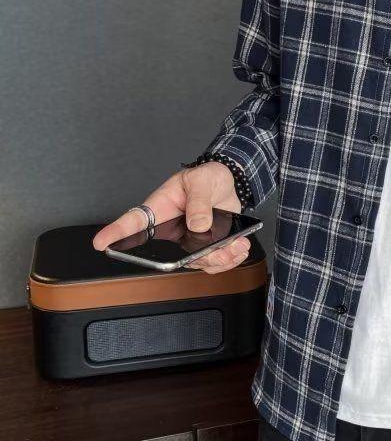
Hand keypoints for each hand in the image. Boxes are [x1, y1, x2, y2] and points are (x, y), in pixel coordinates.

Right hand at [91, 162, 251, 273]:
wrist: (227, 182)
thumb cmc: (206, 178)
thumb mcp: (200, 181)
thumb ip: (198, 201)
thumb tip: (198, 224)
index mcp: (160, 208)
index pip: (133, 222)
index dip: (115, 233)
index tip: (101, 242)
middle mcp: (170, 230)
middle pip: (169, 255)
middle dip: (193, 259)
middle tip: (215, 250)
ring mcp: (188, 241)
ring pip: (195, 263)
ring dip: (218, 259)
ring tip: (235, 246)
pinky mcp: (205, 246)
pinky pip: (213, 263)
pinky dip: (229, 260)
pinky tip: (239, 248)